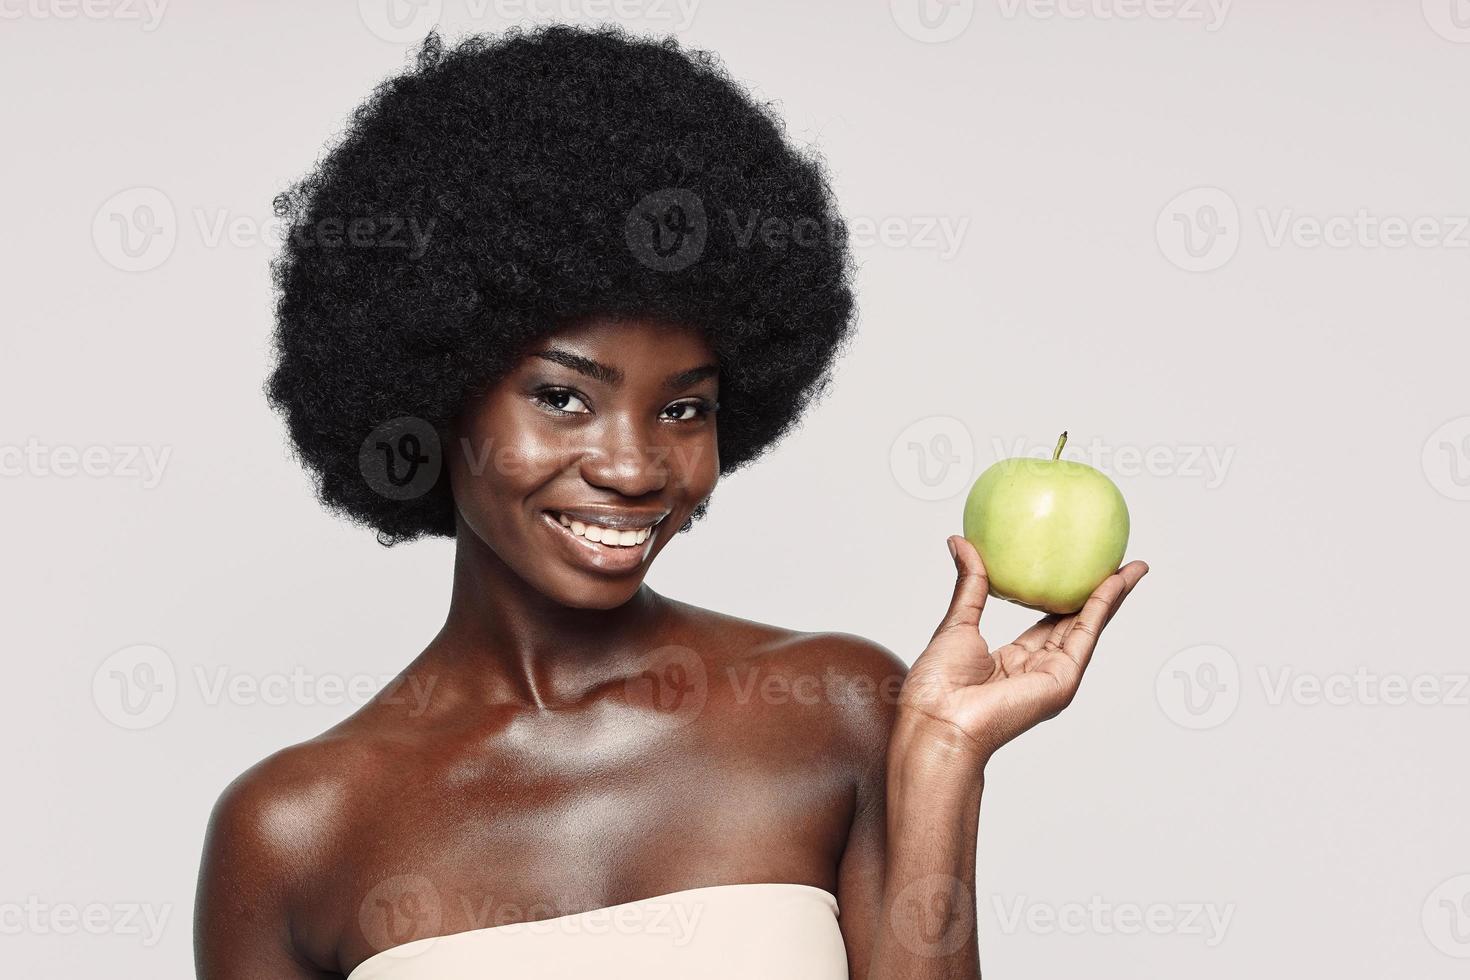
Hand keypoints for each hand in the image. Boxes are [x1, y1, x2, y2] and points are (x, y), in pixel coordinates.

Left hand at [895, 535, 1148, 765]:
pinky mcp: (1062, 680)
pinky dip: (1102, 607)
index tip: (1079, 570)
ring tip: (1131, 568)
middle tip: (1118, 563)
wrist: (937, 719)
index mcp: (1013, 663)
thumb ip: (970, 585)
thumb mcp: (957, 623)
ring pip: (1088, 627)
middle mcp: (1038, 671)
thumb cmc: (936, 686)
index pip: (1047, 623)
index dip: (1065, 596)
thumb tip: (960, 542)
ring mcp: (1053, 677)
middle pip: (1076, 625)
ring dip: (1112, 596)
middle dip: (1099, 595)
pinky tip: (1115, 582)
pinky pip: (1085, 635)